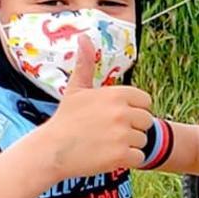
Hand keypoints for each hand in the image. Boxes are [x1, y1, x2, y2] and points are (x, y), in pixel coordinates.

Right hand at [42, 35, 153, 180]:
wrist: (52, 151)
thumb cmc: (65, 119)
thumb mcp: (76, 89)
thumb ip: (85, 64)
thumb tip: (83, 37)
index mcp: (116, 94)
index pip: (145, 101)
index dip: (133, 110)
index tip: (115, 116)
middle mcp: (122, 112)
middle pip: (147, 121)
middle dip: (132, 128)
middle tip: (109, 132)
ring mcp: (122, 134)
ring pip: (142, 140)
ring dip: (129, 145)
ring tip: (106, 144)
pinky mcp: (121, 156)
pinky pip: (139, 158)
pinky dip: (127, 160)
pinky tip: (108, 156)